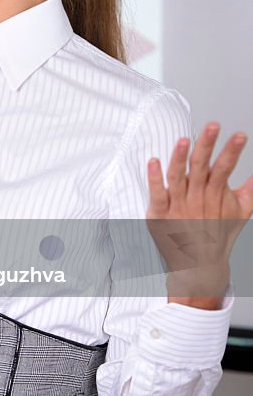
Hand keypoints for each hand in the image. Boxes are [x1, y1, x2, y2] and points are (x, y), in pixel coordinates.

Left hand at [146, 123, 252, 307]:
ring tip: (184, 140)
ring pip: (178, 177)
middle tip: (213, 126)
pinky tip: (153, 160)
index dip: (232, 151)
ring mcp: (178, 206)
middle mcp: (197, 198)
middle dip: (207, 146)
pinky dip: (154, 178)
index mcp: (215, 194)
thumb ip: (250, 191)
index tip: (240, 135)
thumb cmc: (217, 235)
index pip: (224, 168)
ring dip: (180, 158)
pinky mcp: (160, 214)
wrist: (198, 268)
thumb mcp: (239, 213)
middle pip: (201, 167)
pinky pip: (157, 194)